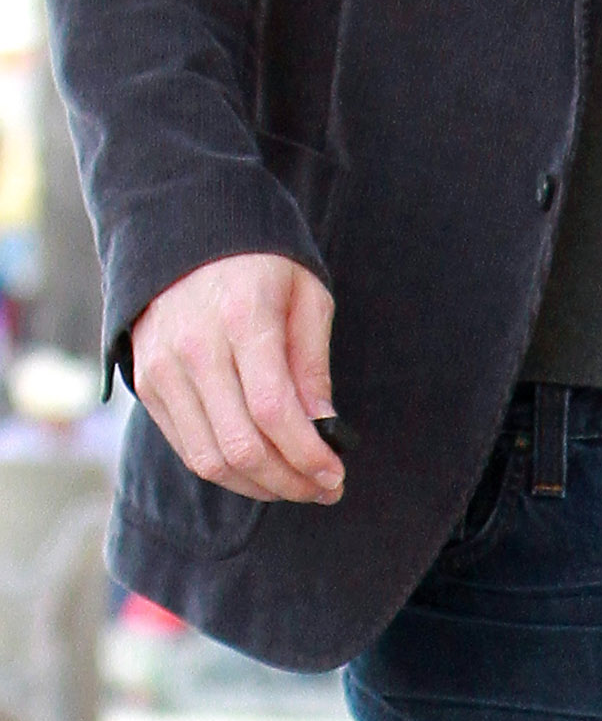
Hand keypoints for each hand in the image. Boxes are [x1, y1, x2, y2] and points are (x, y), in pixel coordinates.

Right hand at [129, 253, 344, 504]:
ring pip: (208, 458)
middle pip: (240, 445)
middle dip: (288, 481)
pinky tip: (259, 469)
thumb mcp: (306, 294)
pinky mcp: (147, 385)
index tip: (336, 474)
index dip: (307, 454)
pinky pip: (185, 446)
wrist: (186, 231)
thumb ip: (312, 363)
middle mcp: (194, 349)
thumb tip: (325, 429)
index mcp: (242, 319)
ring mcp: (163, 370)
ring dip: (257, 486)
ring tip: (296, 486)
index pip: (274, 410)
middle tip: (324, 489)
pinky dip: (224, 469)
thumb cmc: (262, 261)